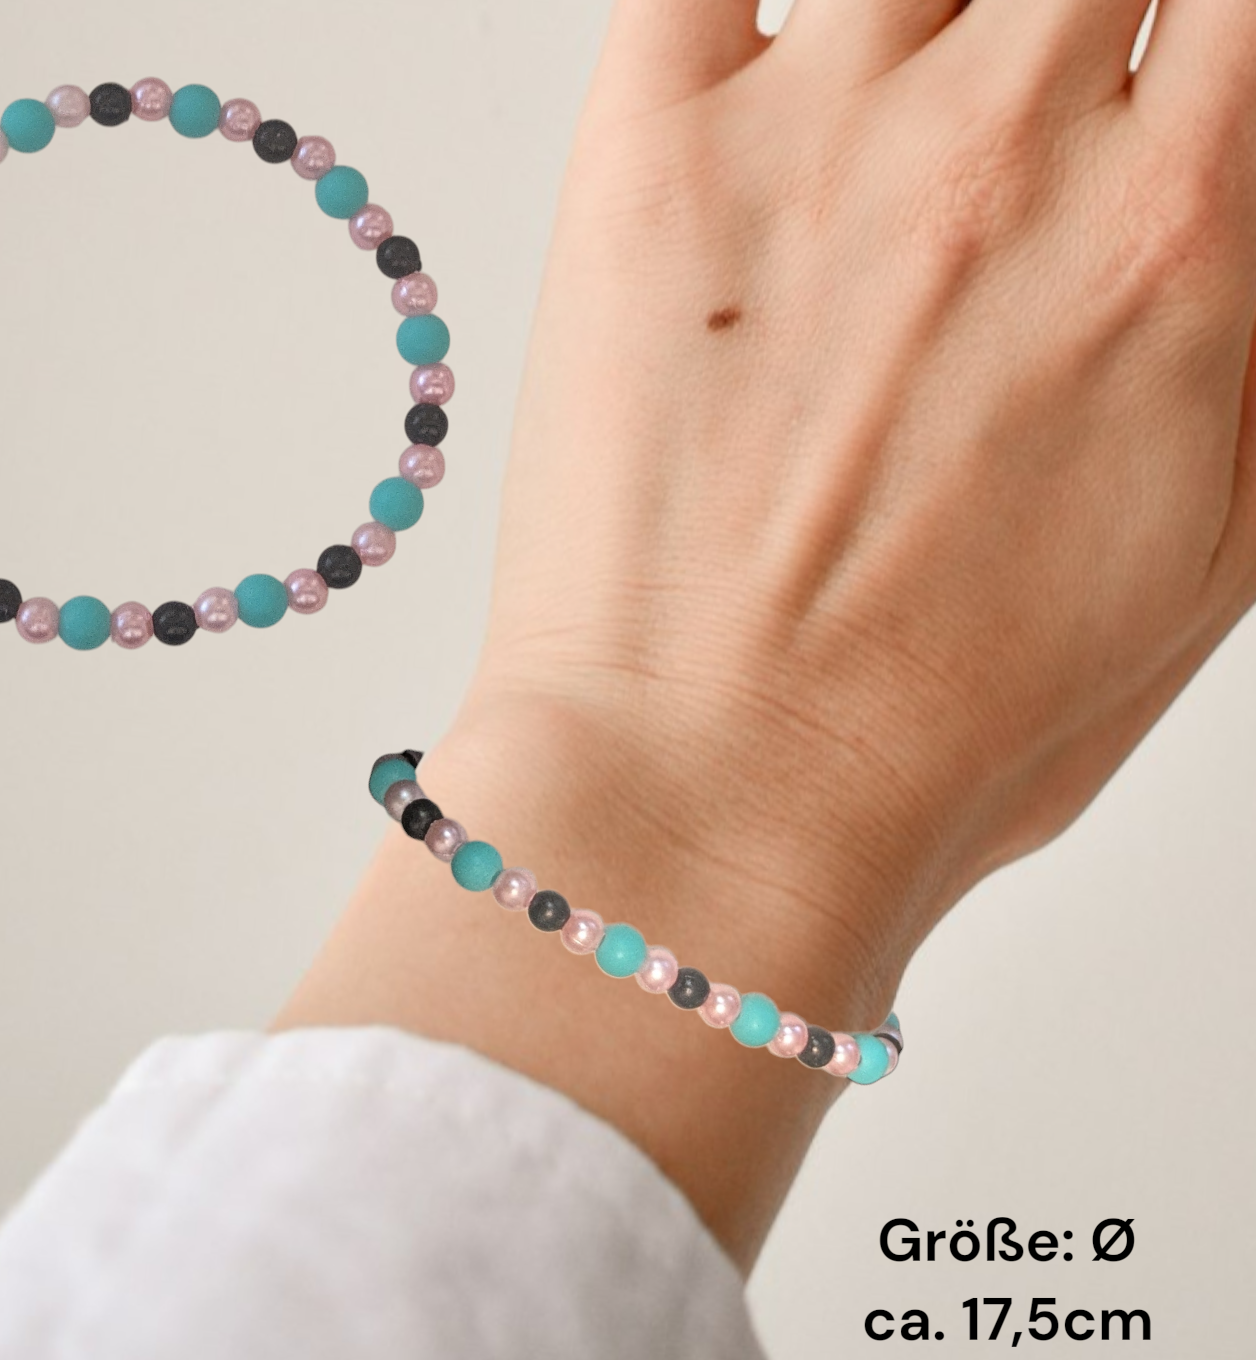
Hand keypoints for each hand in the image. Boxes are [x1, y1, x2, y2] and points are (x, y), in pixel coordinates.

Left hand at [474, 0, 1255, 981]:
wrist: (720, 799)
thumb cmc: (950, 728)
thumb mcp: (1221, 552)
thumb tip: (1244, 196)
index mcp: (1186, 230)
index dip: (1200, 28)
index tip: (1160, 68)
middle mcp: (1010, 143)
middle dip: (1073, 16)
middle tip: (1022, 102)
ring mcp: (814, 135)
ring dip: (926, 8)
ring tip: (901, 105)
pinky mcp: (645, 168)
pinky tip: (757, 61)